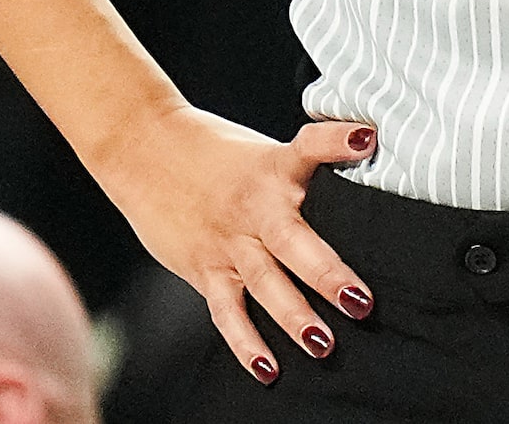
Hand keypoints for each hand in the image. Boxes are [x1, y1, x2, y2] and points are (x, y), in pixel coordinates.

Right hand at [89, 107, 377, 384]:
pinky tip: (268, 368)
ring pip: (264, 283)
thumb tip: (362, 166)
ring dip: (294, 317)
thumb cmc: (213, 150)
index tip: (365, 140)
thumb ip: (304, 170)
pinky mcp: (204, 267)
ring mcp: (228, 241)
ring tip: (322, 345)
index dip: (337, 141)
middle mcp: (254, 206)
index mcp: (274, 166)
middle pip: (293, 240)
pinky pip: (227, 310)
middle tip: (360, 302)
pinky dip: (246, 342)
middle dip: (328, 275)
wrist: (144, 147)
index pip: (311, 146)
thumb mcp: (263, 150)